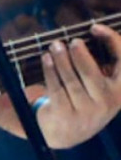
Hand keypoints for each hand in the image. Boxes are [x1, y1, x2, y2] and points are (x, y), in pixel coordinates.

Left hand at [31, 24, 120, 149]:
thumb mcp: (100, 84)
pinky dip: (50, 70)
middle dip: (80, 53)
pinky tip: (46, 59)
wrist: (67, 132)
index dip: (111, 40)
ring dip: (61, 59)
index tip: (94, 27)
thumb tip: (90, 32)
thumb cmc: (86, 98)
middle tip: (72, 41)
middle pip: (91, 73)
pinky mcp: (65, 115)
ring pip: (71, 80)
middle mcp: (106, 103)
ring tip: (54, 46)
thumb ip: (101, 63)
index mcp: (120, 91)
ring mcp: (85, 112)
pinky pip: (56, 88)